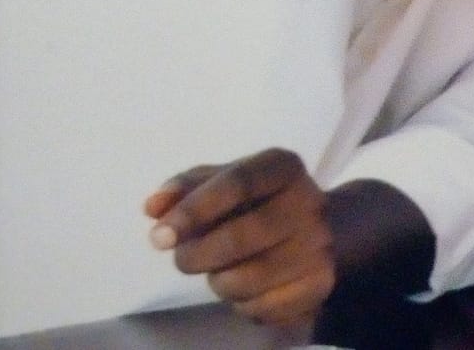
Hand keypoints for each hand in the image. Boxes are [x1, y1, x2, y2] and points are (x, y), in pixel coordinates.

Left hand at [144, 148, 334, 325]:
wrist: (318, 230)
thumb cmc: (255, 202)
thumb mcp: (221, 182)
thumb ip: (184, 188)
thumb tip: (153, 208)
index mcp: (284, 167)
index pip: (239, 182)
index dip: (195, 209)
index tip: (160, 235)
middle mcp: (311, 202)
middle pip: (241, 236)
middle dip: (196, 255)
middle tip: (183, 258)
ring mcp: (320, 245)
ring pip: (247, 279)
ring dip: (218, 281)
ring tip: (222, 269)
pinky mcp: (320, 284)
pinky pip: (261, 307)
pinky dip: (241, 303)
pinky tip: (248, 286)